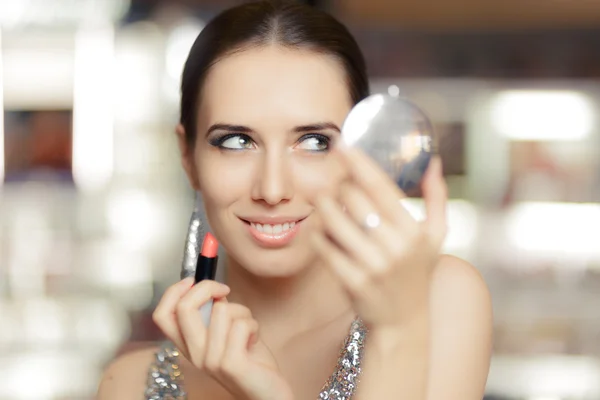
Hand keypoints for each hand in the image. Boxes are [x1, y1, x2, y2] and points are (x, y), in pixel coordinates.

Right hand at [153, 279, 293, 399]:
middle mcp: (194, 355)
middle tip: (225, 290)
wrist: (268, 394)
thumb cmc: (251, 360)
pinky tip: (255, 339)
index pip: (162, 315)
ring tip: (248, 328)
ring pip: (222, 310)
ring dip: (242, 311)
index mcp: (188, 346)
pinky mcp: (230, 364)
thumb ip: (214, 315)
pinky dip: (254, 324)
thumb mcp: (226, 333)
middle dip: (207, 287)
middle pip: (184, 308)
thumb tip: (211, 287)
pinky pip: (242, 324)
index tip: (193, 280)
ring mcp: (210, 361)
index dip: (174, 291)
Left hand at [311, 147, 447, 328]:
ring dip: (324, 205)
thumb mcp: (436, 237)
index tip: (342, 145)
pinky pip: (325, 247)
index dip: (358, 163)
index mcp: (414, 231)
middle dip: (339, 185)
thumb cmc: (417, 271)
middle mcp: (395, 247)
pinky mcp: (352, 282)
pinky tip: (322, 230)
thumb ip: (437, 198)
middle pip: (353, 199)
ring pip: (334, 221)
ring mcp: (373, 266)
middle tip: (334, 181)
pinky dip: (320, 234)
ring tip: (324, 201)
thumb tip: (433, 162)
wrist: (403, 321)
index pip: (381, 187)